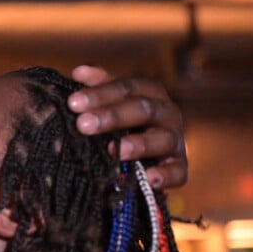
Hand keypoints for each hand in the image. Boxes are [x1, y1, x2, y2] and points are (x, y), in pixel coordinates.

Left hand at [69, 65, 186, 189]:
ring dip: (140, 144)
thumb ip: (98, 89)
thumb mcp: (110, 106)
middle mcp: (166, 114)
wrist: (144, 162)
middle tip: (83, 124)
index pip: (127, 88)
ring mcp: (174, 142)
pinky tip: (149, 178)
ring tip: (116, 150)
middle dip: (112, 116)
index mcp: (149, 94)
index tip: (73, 103)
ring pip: (163, 139)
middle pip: (143, 109)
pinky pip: (177, 172)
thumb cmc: (123, 128)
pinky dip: (166, 175)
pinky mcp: (179, 168)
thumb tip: (79, 72)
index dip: (100, 93)